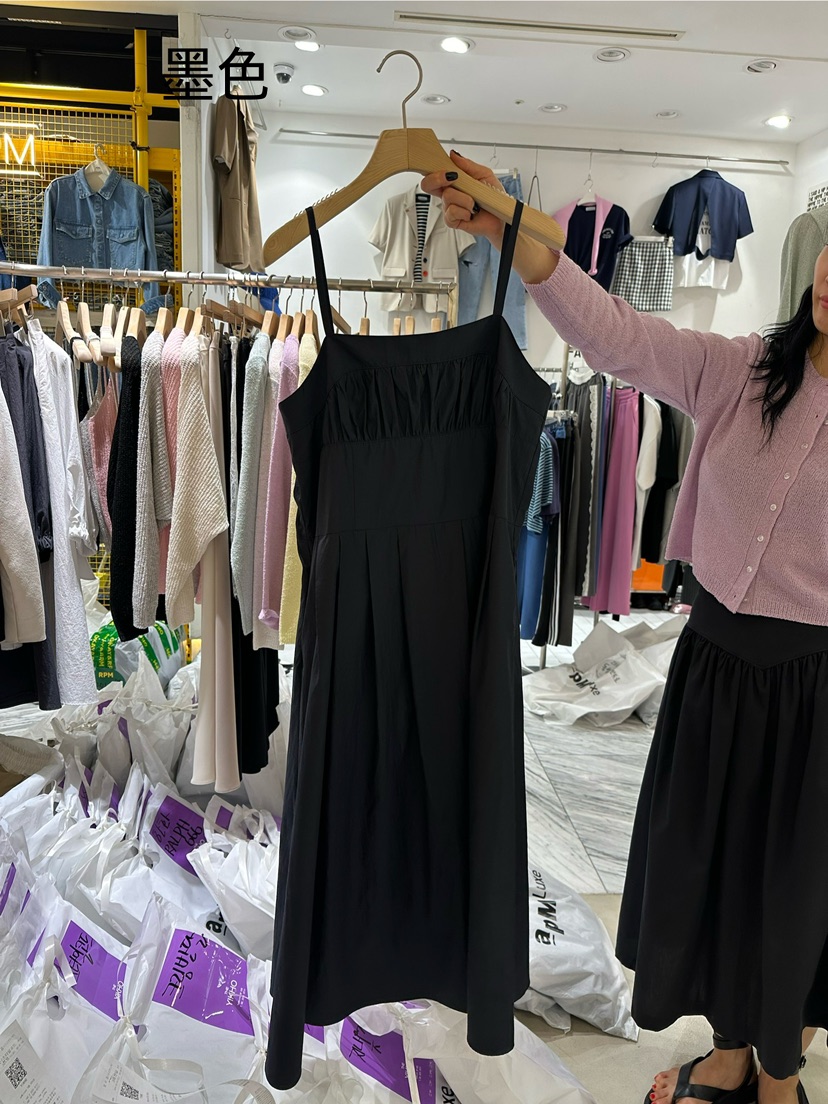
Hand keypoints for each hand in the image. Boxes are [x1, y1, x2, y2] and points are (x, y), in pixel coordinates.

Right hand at [421, 150, 559, 283]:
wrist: (502, 216)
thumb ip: (467, 165)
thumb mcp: (484, 174)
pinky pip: (452, 212)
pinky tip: (471, 213)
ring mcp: (449, 207)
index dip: (432, 168)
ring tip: (474, 203)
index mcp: (453, 181)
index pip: (434, 172)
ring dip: (465, 198)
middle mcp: (448, 193)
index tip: (442, 165)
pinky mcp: (452, 220)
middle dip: (437, 178)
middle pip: (428, 184)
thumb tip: (453, 155)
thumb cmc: (493, 197)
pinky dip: (464, 211)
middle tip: (454, 178)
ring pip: (447, 197)